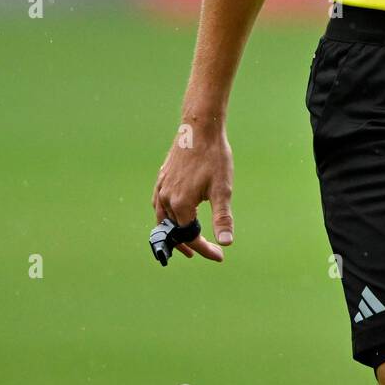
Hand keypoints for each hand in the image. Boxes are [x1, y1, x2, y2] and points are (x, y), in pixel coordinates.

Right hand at [151, 124, 234, 260]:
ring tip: (186, 241)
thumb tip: (226, 243)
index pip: (191, 237)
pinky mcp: (161, 179)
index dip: (205, 249)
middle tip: (206, 251)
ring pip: (163, 220)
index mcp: (181, 205)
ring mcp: (161, 188)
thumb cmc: (214, 157)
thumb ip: (222, 218)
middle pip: (175, 231)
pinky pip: (158, 206)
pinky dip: (165, 217)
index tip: (219, 256)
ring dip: (174, 233)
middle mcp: (166, 199)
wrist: (200, 129)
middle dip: (190, 244)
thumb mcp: (222, 189)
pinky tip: (173, 217)